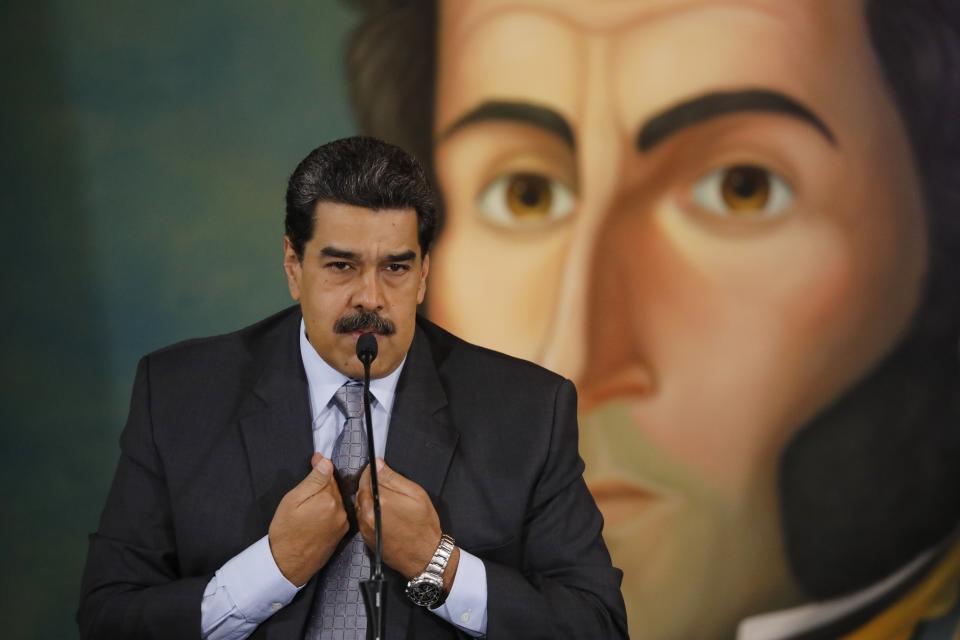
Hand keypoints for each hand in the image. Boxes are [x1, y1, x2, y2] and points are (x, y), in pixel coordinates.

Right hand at [268, 453, 348, 586]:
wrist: (288, 564)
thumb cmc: (285, 531)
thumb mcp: (292, 501)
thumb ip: (313, 481)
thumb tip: (326, 462)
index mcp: (329, 500)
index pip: (329, 474)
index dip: (320, 467)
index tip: (315, 461)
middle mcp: (341, 510)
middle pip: (335, 488)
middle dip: (323, 484)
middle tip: (307, 490)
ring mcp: (343, 523)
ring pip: (337, 501)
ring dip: (326, 498)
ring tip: (310, 506)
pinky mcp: (342, 533)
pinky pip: (338, 513)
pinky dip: (329, 510)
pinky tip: (316, 516)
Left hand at [357, 459, 459, 588]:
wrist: (423, 556)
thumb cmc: (423, 525)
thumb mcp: (416, 494)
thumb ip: (394, 478)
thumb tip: (378, 465)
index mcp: (381, 500)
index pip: (367, 476)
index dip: (372, 470)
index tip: (377, 468)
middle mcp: (368, 513)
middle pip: (360, 490)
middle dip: (368, 483)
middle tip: (382, 483)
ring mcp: (365, 526)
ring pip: (359, 503)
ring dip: (367, 497)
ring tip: (383, 499)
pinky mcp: (365, 537)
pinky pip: (361, 517)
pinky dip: (367, 511)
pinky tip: (381, 513)